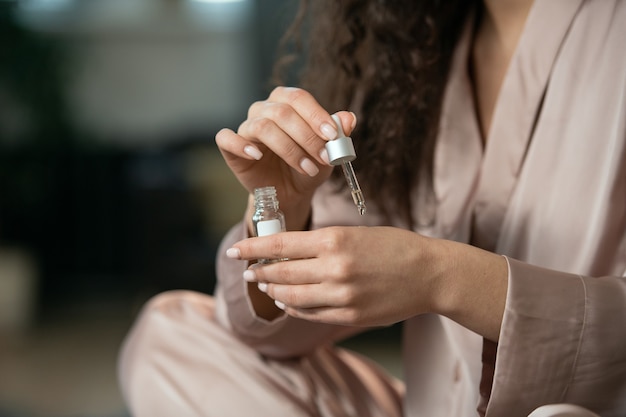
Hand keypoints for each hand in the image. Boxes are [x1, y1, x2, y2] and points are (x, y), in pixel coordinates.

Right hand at [215, 87, 355, 213]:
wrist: (289, 193)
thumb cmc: (307, 166)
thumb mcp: (328, 153)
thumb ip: (338, 134)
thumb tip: (349, 118)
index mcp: (286, 102)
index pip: (299, 98)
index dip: (316, 115)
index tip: (333, 135)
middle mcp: (263, 110)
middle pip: (282, 113)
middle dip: (307, 137)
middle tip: (325, 158)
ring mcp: (245, 127)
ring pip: (262, 127)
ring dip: (289, 149)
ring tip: (307, 167)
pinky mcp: (230, 148)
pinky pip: (226, 138)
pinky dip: (241, 145)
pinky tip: (257, 157)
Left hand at [227, 226, 442, 327]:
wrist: (429, 273)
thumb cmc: (394, 246)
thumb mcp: (355, 233)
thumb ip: (322, 244)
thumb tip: (287, 253)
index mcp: (335, 239)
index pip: (280, 244)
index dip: (253, 248)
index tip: (236, 250)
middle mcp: (335, 268)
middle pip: (282, 272)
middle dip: (260, 273)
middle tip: (250, 273)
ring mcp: (342, 295)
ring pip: (293, 296)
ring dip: (276, 291)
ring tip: (268, 286)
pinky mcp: (350, 315)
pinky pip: (311, 314)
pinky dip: (295, 308)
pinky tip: (290, 302)